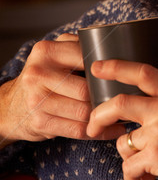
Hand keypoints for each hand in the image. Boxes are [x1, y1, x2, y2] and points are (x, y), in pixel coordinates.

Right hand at [0, 34, 124, 146]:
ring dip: (105, 115)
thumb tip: (112, 51)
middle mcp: (38, 74)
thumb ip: (77, 47)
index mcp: (46, 51)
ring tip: (122, 114)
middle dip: (106, 95)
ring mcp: (37, 100)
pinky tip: (111, 129)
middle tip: (124, 97)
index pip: (86, 58)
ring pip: (83, 111)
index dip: (106, 69)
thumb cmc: (43, 78)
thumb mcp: (53, 55)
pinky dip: (98, 132)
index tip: (122, 75)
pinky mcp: (40, 122)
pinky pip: (77, 130)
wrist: (11, 106)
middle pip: (86, 89)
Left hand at [86, 60, 157, 179]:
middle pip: (119, 102)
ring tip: (141, 171)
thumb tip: (140, 114)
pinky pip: (129, 167)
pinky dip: (132, 179)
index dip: (117, 67)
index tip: (97, 67)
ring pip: (123, 142)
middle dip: (98, 116)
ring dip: (127, 160)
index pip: (143, 72)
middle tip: (93, 127)